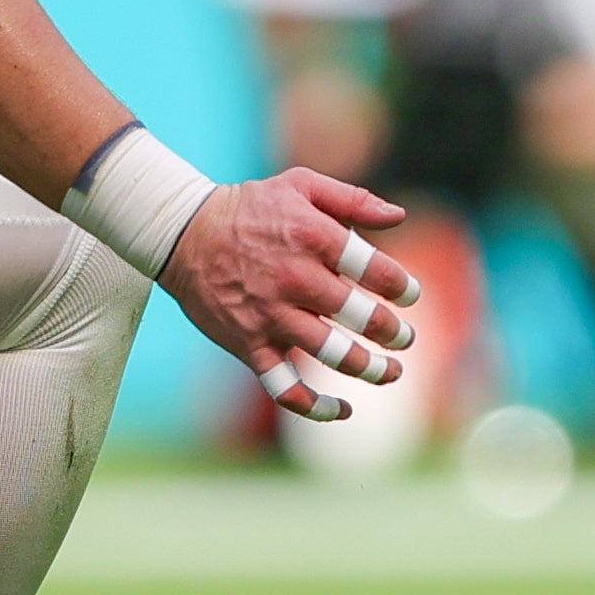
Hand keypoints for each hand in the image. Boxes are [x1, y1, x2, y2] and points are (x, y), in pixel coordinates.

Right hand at [161, 168, 419, 421]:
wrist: (184, 233)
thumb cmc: (251, 207)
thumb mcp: (301, 185)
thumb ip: (352, 199)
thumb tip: (399, 215)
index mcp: (312, 237)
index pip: (373, 269)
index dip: (400, 286)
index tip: (410, 295)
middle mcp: (294, 278)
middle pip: (360, 316)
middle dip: (392, 332)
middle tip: (406, 338)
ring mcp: (271, 316)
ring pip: (333, 354)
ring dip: (371, 369)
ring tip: (391, 372)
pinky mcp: (250, 345)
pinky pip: (286, 387)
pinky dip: (316, 407)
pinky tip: (343, 410)